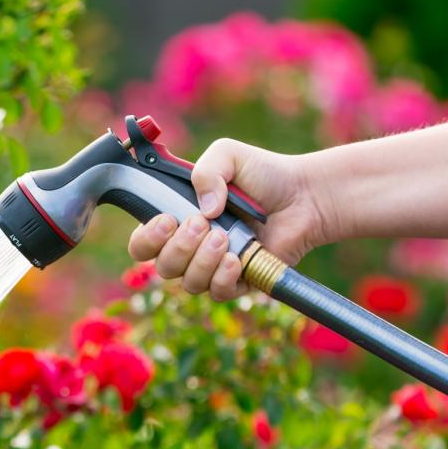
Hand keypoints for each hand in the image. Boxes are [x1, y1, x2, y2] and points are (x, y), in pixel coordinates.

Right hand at [127, 139, 339, 300]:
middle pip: (162, 267)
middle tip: (202, 224)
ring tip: (225, 238)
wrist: (304, 195)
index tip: (167, 220)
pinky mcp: (238, 282)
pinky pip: (218, 293)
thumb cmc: (263, 174)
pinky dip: (223, 278)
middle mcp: (191, 248)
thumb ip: (205, 170)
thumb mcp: (228, 155)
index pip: (142, 244)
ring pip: (188, 283)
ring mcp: (213, 267)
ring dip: (202, 261)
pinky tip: (237, 258)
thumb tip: (203, 212)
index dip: (147, 238)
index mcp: (178, 220)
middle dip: (179, 248)